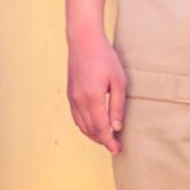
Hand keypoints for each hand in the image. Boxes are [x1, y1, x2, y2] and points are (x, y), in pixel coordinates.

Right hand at [66, 28, 126, 153]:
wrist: (83, 39)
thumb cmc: (105, 58)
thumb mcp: (119, 82)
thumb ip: (118, 106)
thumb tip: (116, 128)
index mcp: (92, 97)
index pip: (101, 128)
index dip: (110, 142)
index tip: (118, 150)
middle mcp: (79, 100)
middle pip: (91, 130)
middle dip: (103, 141)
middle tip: (116, 147)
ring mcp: (72, 97)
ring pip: (82, 126)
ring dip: (94, 136)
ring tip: (107, 139)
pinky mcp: (70, 95)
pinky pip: (76, 118)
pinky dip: (86, 127)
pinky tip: (96, 129)